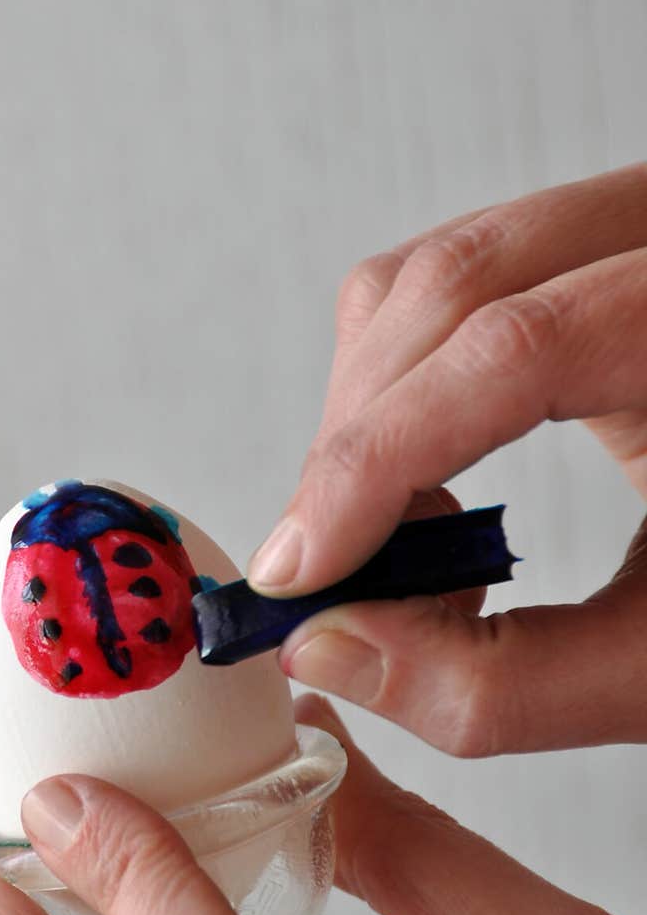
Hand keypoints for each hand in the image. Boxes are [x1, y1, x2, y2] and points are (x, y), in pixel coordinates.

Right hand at [247, 163, 646, 755]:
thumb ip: (501, 682)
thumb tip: (330, 647)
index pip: (519, 348)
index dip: (381, 458)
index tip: (300, 572)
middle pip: (457, 284)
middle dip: (356, 440)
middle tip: (315, 574)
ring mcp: (631, 231)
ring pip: (434, 272)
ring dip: (367, 411)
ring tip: (384, 541)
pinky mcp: (588, 257)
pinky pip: (450, 284)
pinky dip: (400, 387)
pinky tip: (420, 486)